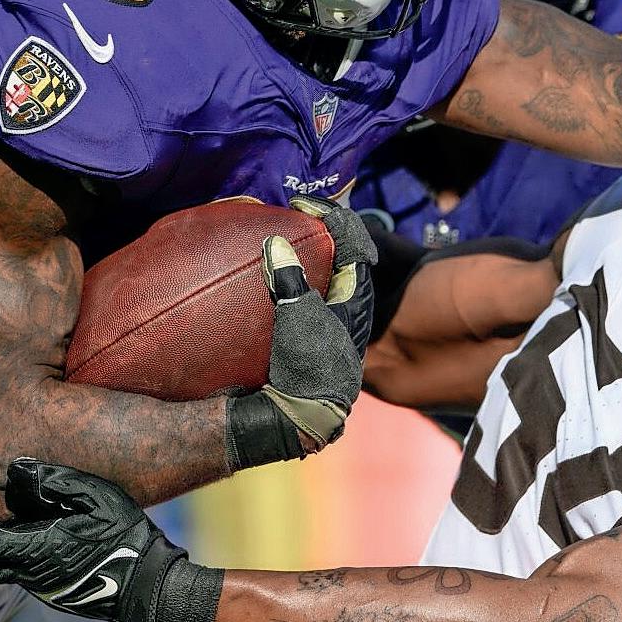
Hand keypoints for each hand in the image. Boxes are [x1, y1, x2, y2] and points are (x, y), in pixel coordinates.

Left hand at [0, 459, 220, 621]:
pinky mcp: (54, 596)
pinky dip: (12, 562)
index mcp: (37, 550)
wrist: (146, 585)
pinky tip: (29, 544)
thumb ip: (56, 481)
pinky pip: (21, 579)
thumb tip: (19, 467)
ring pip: (0, 575)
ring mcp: (43, 589)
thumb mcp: (97, 497)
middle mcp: (32, 575)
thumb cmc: (125, 536)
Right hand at [224, 234, 365, 469]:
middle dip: (317, 233)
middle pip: (339, 258)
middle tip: (290, 215)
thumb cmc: (307, 368)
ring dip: (305, 257)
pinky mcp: (316, 337)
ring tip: (276, 238)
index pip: (352, 243)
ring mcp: (333, 323)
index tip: (301, 203)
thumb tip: (277, 245)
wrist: (303, 418)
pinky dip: (292, 279)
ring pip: (325, 277)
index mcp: (355, 297)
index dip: (331, 217)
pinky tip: (267, 278)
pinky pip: (308, 295)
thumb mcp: (299, 320)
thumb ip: (290, 282)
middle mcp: (349, 307)